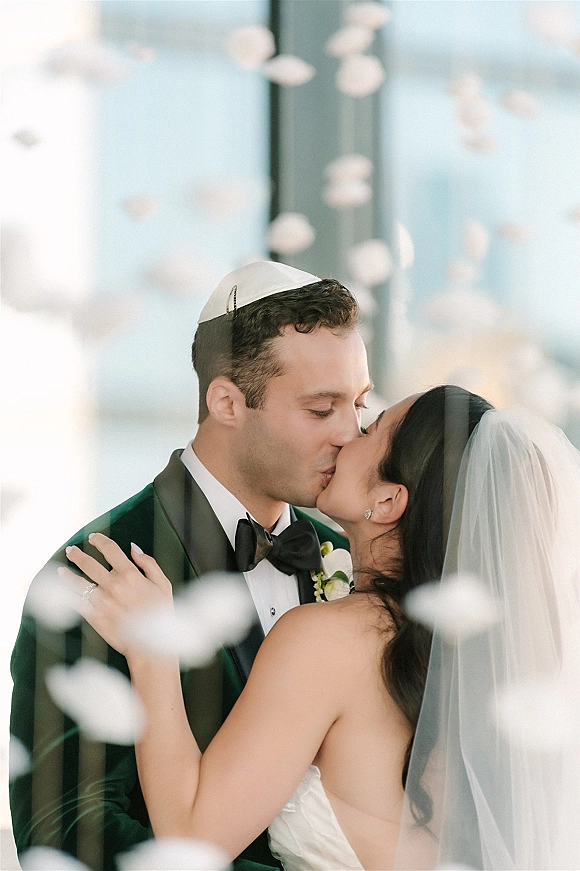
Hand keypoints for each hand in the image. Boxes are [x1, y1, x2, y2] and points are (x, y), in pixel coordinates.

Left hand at [64, 533, 172, 656]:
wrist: (151, 644)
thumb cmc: (160, 614)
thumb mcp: (163, 584)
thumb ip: (148, 563)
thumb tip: (133, 548)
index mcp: (130, 574)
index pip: (110, 550)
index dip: (100, 541)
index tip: (94, 538)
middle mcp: (113, 585)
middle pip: (89, 564)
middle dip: (78, 555)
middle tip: (71, 550)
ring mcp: (102, 601)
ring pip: (78, 583)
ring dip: (67, 575)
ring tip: (60, 570)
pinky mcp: (95, 616)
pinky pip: (76, 603)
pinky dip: (66, 596)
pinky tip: (61, 592)